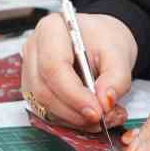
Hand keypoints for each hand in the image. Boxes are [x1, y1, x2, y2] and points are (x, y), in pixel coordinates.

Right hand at [21, 11, 137, 131]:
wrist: (101, 42)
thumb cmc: (105, 40)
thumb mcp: (120, 53)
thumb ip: (117, 77)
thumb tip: (105, 102)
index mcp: (51, 30)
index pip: (53, 67)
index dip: (74, 94)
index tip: (97, 111)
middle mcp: (34, 49)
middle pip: (43, 89)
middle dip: (73, 111)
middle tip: (102, 118)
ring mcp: (30, 70)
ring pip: (42, 105)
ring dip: (72, 119)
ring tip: (102, 118)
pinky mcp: (33, 89)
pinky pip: (45, 111)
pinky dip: (69, 120)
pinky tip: (89, 118)